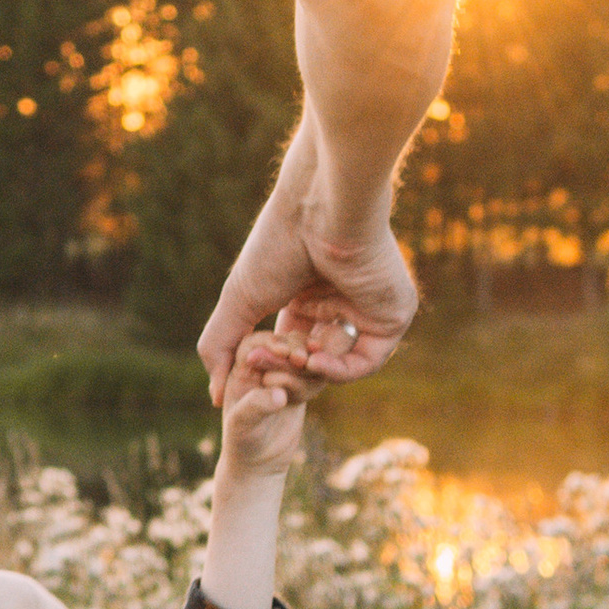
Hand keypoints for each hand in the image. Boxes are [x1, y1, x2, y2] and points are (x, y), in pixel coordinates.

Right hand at [195, 156, 419, 404]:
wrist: (321, 211)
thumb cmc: (278, 244)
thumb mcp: (239, 301)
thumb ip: (220, 347)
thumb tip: (216, 398)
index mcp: (308, 294)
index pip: (290, 346)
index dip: (269, 359)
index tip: (251, 361)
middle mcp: (340, 302)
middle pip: (314, 359)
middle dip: (287, 367)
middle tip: (270, 363)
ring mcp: (368, 310)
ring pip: (339, 364)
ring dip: (311, 370)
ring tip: (294, 358)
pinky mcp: (392, 316)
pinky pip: (367, 361)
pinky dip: (338, 370)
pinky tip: (315, 362)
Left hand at [217, 327, 324, 476]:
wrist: (259, 461)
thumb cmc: (242, 441)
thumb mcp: (243, 424)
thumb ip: (257, 406)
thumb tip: (279, 394)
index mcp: (242, 368)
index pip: (255, 342)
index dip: (270, 342)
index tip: (283, 351)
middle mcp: (262, 366)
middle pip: (284, 343)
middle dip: (294, 349)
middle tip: (301, 361)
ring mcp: (283, 375)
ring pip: (303, 356)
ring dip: (306, 370)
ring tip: (297, 395)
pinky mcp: (301, 386)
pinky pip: (316, 374)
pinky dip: (315, 382)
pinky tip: (304, 398)